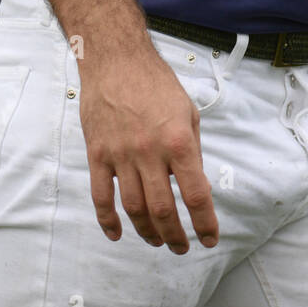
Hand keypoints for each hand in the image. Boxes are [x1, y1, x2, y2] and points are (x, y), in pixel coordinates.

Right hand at [77, 43, 218, 253]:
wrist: (117, 59)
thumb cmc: (156, 82)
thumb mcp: (188, 111)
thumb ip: (193, 150)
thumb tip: (197, 185)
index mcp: (178, 141)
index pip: (196, 194)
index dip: (205, 223)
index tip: (209, 238)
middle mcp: (150, 152)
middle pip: (163, 210)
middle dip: (176, 236)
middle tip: (181, 246)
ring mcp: (121, 155)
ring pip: (134, 209)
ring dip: (148, 232)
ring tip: (157, 241)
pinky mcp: (98, 154)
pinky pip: (101, 196)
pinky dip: (108, 221)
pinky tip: (117, 233)